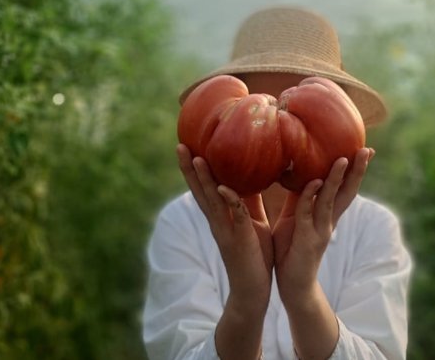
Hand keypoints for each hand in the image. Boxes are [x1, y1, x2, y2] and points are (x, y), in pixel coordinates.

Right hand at [176, 144, 273, 305]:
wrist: (254, 289)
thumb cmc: (254, 254)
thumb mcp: (252, 222)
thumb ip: (247, 203)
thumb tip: (252, 177)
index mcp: (220, 216)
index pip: (204, 187)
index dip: (195, 169)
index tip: (188, 146)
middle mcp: (217, 221)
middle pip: (200, 191)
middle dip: (189, 169)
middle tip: (180, 146)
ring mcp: (226, 230)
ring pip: (212, 201)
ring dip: (204, 180)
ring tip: (196, 158)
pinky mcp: (239, 240)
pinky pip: (235, 218)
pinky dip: (230, 202)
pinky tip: (224, 188)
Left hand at [273, 147, 373, 298]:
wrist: (291, 284)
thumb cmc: (291, 248)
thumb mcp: (293, 217)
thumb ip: (299, 198)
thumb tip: (299, 174)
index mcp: (326, 215)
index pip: (344, 189)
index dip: (353, 170)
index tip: (363, 149)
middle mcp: (328, 221)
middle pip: (347, 193)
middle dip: (357, 171)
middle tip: (367, 150)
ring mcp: (320, 231)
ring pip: (330, 200)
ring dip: (337, 180)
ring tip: (343, 159)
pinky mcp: (308, 240)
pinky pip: (308, 214)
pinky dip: (310, 197)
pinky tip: (315, 182)